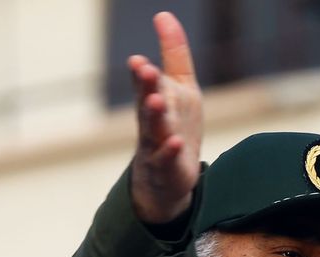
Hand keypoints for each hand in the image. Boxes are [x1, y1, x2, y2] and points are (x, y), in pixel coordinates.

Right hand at [125, 12, 202, 225]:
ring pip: (154, 128)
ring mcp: (157, 145)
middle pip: (146, 101)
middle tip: (143, 68)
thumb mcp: (180, 86)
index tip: (138, 59)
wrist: (167, 177)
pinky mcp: (168, 167)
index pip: (146, 83)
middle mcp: (152, 120)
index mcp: (155, 99)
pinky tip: (175, 143)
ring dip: (154, 114)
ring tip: (156, 100)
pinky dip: (169, 150)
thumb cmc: (174, 125)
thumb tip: (163, 14)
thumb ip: (173, 53)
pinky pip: (167, 158)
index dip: (143, 72)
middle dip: (145, 85)